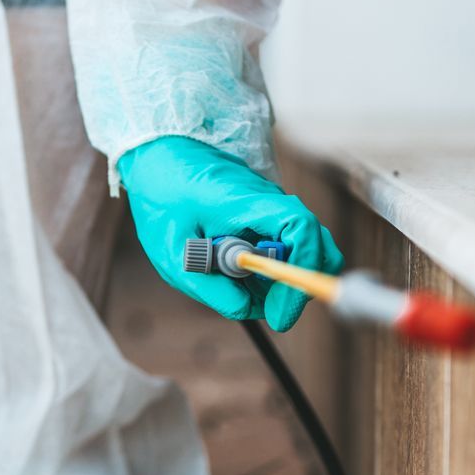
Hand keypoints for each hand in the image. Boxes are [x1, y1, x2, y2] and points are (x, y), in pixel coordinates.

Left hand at [119, 136, 343, 332]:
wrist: (159, 160)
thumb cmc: (163, 201)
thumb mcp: (174, 255)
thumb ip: (211, 288)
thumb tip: (246, 310)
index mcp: (252, 203)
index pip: (302, 232)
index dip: (300, 276)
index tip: (281, 314)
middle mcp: (273, 203)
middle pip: (315, 248)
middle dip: (295, 285)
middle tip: (262, 305)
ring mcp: (274, 210)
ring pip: (300, 253)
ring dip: (276, 280)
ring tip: (231, 278)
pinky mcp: (269, 218)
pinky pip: (284, 250)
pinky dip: (267, 271)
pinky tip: (232, 270)